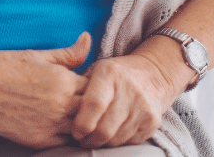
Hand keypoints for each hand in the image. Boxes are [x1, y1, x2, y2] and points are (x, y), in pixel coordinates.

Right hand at [0, 32, 91, 147]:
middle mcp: (61, 105)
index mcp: (63, 81)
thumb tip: (88, 38)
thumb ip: (68, 53)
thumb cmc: (2, 67)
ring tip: (74, 113)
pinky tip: (62, 125)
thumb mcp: (38, 55)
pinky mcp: (40, 141)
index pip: (96, 86)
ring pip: (82, 128)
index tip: (88, 83)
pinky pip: (66, 142)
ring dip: (82, 121)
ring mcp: (51, 125)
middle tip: (84, 99)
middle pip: (93, 109)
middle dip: (92, 104)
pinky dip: (68, 135)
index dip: (95, 84)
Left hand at [71, 41, 186, 147]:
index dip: (81, 124)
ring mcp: (143, 106)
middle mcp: (129, 89)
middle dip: (89, 139)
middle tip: (82, 139)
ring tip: (95, 136)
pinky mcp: (153, 121)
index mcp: (110, 73)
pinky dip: (117, 142)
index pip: (94, 105)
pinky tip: (112, 133)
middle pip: (104, 128)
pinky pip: (129, 142)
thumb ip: (78, 85)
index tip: (75, 132)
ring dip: (102, 143)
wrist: (153, 74)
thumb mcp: (95, 70)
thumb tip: (61, 108)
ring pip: (116, 139)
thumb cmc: (114, 75)